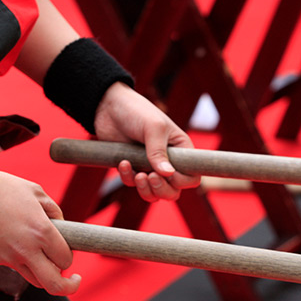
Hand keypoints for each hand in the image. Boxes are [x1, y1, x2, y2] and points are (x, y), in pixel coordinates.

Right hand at [0, 163, 79, 295]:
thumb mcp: (34, 191)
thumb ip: (54, 210)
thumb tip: (62, 226)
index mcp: (41, 231)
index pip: (66, 259)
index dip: (69, 258)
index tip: (68, 254)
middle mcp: (26, 249)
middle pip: (54, 285)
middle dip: (68, 286)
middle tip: (72, 279)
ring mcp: (7, 257)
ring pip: (34, 280)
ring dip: (44, 275)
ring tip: (46, 261)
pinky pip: (13, 265)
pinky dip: (19, 259)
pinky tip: (12, 238)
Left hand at [92, 82, 199, 201]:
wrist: (108, 106)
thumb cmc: (137, 111)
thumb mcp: (153, 128)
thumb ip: (159, 152)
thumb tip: (168, 175)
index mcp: (181, 150)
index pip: (191, 177)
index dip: (182, 181)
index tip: (168, 173)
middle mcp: (168, 161)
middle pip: (173, 191)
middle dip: (162, 190)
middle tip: (151, 177)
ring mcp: (149, 166)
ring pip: (154, 193)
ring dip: (146, 190)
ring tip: (138, 175)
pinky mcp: (132, 168)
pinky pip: (132, 184)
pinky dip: (127, 177)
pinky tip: (123, 162)